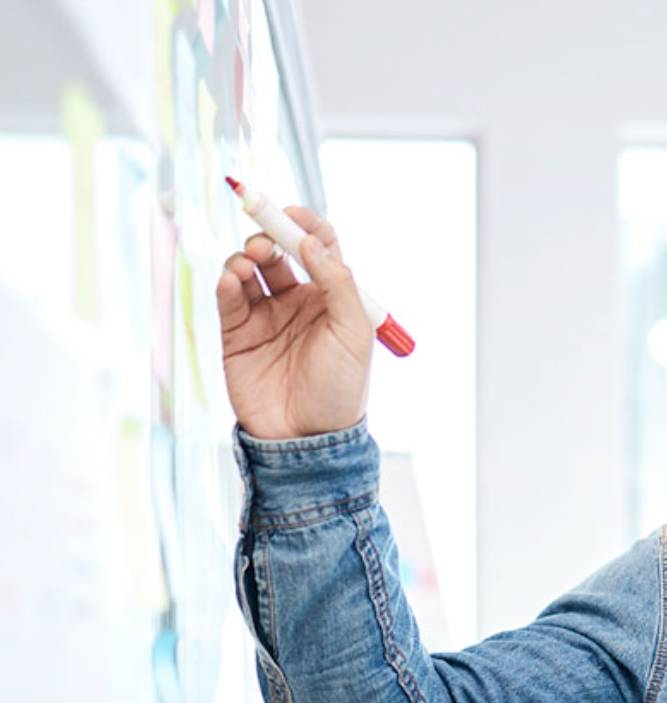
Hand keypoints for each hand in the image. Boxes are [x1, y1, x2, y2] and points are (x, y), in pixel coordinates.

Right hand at [215, 207, 372, 439]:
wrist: (307, 438)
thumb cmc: (340, 389)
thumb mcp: (354, 334)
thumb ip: (338, 284)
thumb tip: (313, 242)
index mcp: (331, 298)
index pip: (318, 248)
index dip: (306, 225)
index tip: (292, 213)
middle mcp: (297, 302)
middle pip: (279, 252)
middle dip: (269, 237)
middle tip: (264, 241)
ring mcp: (266, 317)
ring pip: (249, 270)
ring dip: (244, 257)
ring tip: (246, 262)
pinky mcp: (237, 335)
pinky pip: (228, 299)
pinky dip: (225, 283)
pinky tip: (229, 280)